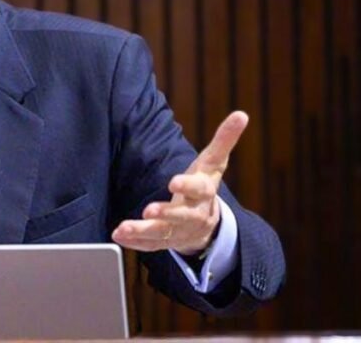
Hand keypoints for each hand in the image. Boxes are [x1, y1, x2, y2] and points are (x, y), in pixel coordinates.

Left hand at [112, 111, 247, 254]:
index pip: (199, 189)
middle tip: (149, 210)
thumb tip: (242, 114)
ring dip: (142, 231)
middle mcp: (193, 214)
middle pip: (181, 216)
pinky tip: (118, 236)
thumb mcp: (213, 163)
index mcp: (204, 193)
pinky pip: (150, 245)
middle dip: (165, 213)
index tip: (174, 181)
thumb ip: (224, 140)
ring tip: (122, 229)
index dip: (188, 185)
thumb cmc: (204, 185)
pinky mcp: (165, 242)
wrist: (207, 224)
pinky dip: (135, 243)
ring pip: (162, 233)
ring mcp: (179, 231)